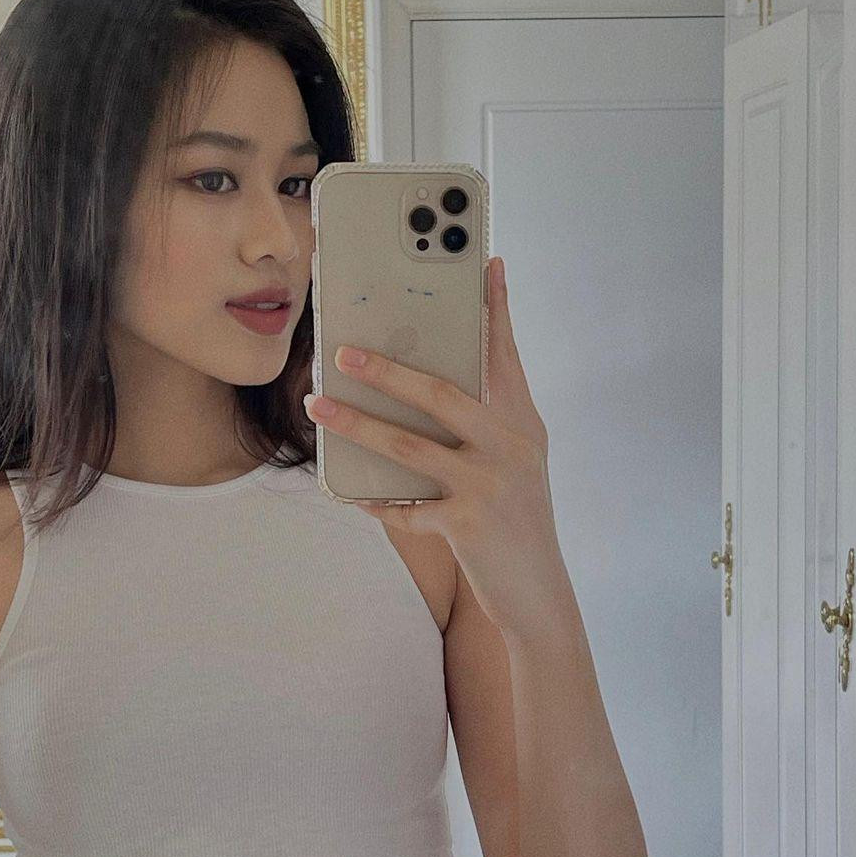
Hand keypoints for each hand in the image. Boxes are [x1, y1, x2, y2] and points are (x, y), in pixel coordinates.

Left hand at [303, 255, 560, 639]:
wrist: (537, 591)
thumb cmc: (516, 519)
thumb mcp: (515, 462)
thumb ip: (486, 421)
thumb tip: (430, 387)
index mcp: (523, 423)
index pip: (504, 355)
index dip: (494, 309)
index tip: (485, 264)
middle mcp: (510, 446)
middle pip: (441, 394)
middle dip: (388, 369)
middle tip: (344, 350)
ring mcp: (489, 485)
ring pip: (410, 445)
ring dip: (357, 424)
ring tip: (318, 406)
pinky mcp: (468, 524)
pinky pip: (406, 507)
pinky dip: (374, 499)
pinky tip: (347, 492)